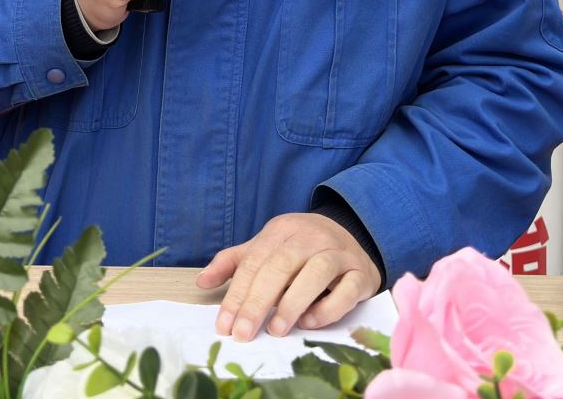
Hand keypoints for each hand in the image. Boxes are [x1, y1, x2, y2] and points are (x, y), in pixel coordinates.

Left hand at [194, 213, 380, 341]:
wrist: (353, 237)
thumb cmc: (301, 250)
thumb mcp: (267, 249)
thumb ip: (235, 263)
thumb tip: (201, 282)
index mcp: (282, 230)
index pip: (254, 262)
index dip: (237, 295)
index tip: (225, 326)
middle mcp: (311, 237)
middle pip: (281, 266)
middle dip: (258, 301)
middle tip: (243, 332)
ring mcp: (339, 253)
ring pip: (317, 272)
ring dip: (293, 302)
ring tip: (275, 329)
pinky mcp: (361, 273)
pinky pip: (347, 290)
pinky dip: (328, 307)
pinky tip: (309, 322)